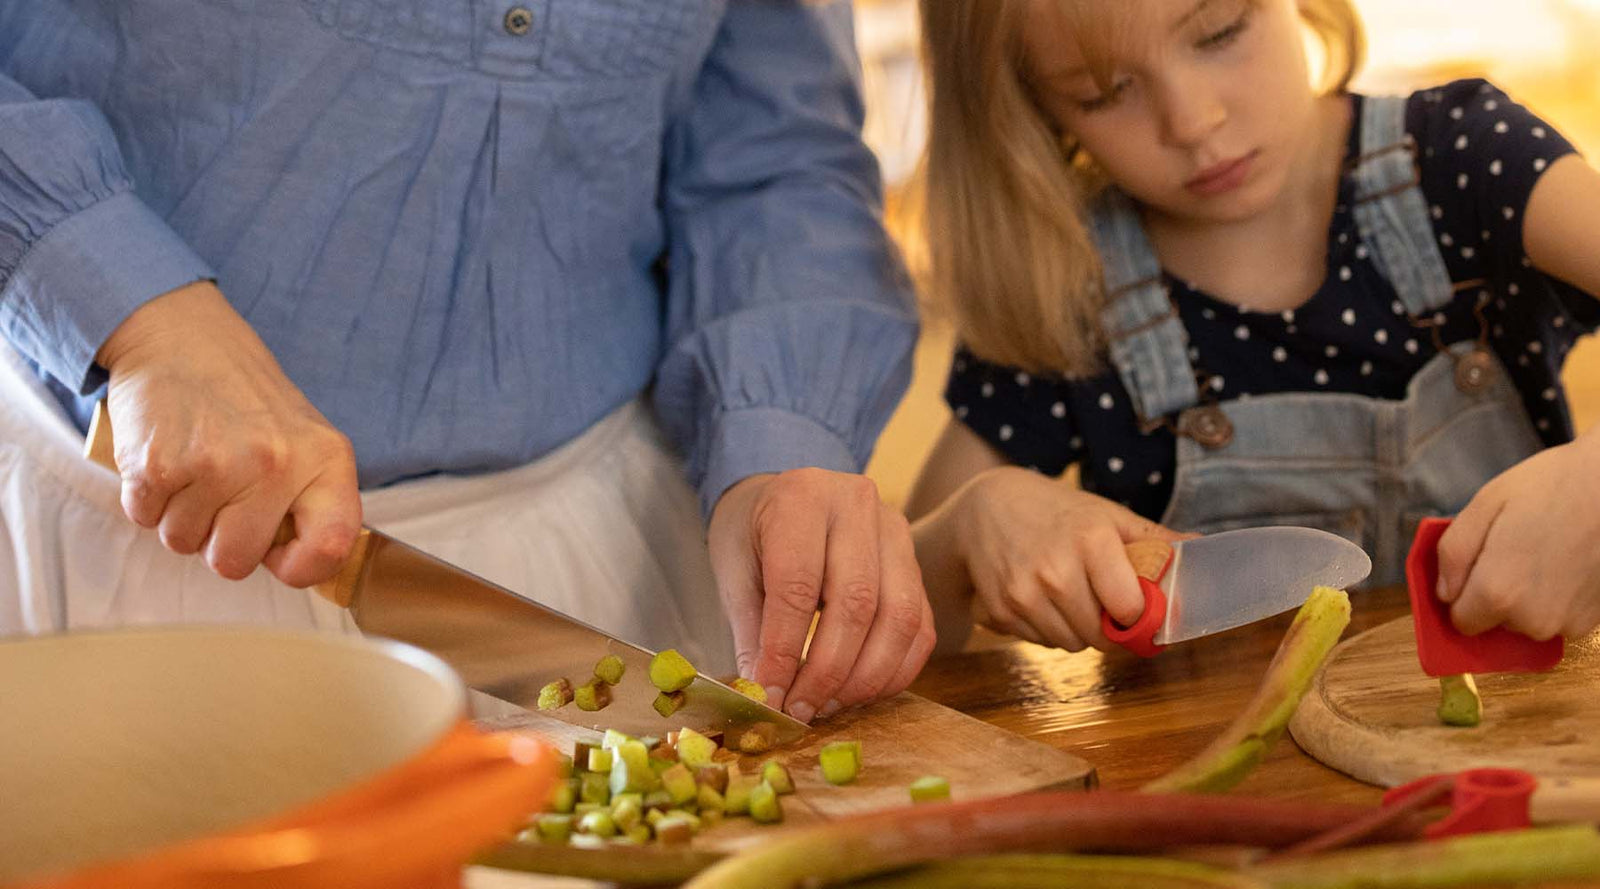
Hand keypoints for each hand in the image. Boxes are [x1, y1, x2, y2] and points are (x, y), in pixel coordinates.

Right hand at [96, 281, 360, 586]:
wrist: (182, 337)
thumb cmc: (244, 397)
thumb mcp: (303, 439)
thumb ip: (309, 499)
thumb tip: (302, 566)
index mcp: (325, 461)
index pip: (330, 548)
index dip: (300, 567)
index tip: (279, 554)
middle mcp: (276, 464)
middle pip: (235, 562)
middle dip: (219, 541)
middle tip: (220, 494)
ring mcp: (216, 464)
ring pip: (184, 543)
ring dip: (181, 515)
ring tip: (193, 466)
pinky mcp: (160, 463)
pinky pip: (145, 519)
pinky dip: (147, 499)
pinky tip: (166, 459)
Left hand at [707, 468, 934, 723]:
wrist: (783, 498)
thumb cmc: (754, 537)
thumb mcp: (736, 574)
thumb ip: (753, 634)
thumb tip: (768, 699)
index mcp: (801, 498)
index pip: (798, 585)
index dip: (784, 650)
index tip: (771, 697)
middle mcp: (856, 505)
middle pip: (857, 603)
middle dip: (828, 671)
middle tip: (801, 710)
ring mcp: (895, 531)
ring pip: (899, 617)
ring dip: (867, 676)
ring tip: (830, 704)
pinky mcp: (916, 561)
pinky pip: (920, 625)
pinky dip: (896, 669)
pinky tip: (862, 692)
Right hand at [946, 466, 1188, 651]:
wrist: (984, 508)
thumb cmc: (1057, 512)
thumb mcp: (1107, 515)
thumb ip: (1155, 540)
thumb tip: (1206, 549)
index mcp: (1090, 540)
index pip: (1131, 610)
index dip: (1139, 616)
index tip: (1136, 608)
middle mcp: (1055, 570)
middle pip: (1102, 636)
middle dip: (1109, 627)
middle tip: (1101, 601)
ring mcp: (1023, 594)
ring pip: (1071, 645)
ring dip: (1078, 630)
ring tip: (1069, 596)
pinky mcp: (1000, 612)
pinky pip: (1040, 642)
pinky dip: (1048, 630)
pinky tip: (1041, 599)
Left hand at [1436, 433, 1599, 639]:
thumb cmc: (1549, 487)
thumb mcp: (1484, 505)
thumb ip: (1453, 554)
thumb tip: (1445, 593)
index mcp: (1498, 593)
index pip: (1461, 622)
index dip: (1463, 594)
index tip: (1477, 565)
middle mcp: (1533, 620)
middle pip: (1495, 621)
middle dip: (1495, 592)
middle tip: (1513, 549)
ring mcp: (1567, 624)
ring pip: (1527, 621)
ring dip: (1526, 597)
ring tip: (1542, 553)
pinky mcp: (1593, 622)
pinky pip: (1557, 618)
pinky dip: (1555, 598)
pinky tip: (1565, 564)